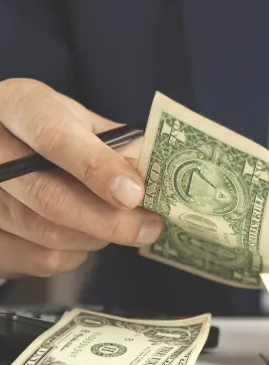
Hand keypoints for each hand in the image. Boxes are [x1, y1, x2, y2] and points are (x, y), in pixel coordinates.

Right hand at [0, 79, 161, 279]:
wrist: (3, 148)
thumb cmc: (51, 132)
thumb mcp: (82, 122)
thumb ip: (119, 146)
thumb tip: (157, 181)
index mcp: (16, 105)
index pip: (52, 136)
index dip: (96, 167)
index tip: (134, 194)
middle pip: (48, 196)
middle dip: (109, 220)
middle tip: (149, 227)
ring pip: (44, 234)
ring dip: (95, 238)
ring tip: (119, 226)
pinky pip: (35, 260)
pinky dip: (72, 255)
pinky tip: (82, 237)